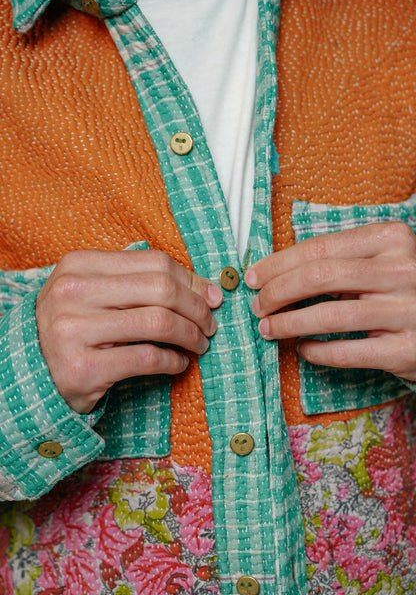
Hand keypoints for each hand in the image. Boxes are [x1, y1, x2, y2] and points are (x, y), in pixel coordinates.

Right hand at [36, 250, 222, 412]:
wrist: (30, 368)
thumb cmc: (74, 326)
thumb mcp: (96, 291)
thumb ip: (142, 282)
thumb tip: (206, 288)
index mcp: (80, 265)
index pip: (154, 263)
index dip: (191, 280)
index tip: (211, 297)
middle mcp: (73, 292)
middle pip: (161, 289)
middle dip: (196, 308)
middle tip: (209, 325)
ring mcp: (74, 330)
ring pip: (158, 323)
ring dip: (190, 335)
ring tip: (199, 344)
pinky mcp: (83, 368)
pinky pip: (146, 358)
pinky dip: (173, 361)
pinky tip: (179, 363)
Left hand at [244, 222, 415, 381]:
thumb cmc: (401, 288)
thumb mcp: (380, 261)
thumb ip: (339, 259)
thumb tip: (274, 271)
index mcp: (390, 239)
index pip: (319, 248)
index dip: (277, 264)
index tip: (253, 277)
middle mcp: (401, 270)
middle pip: (319, 278)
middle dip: (276, 292)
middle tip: (256, 305)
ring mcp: (407, 311)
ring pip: (329, 316)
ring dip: (288, 324)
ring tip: (268, 328)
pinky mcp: (406, 350)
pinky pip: (346, 352)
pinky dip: (316, 352)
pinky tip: (302, 349)